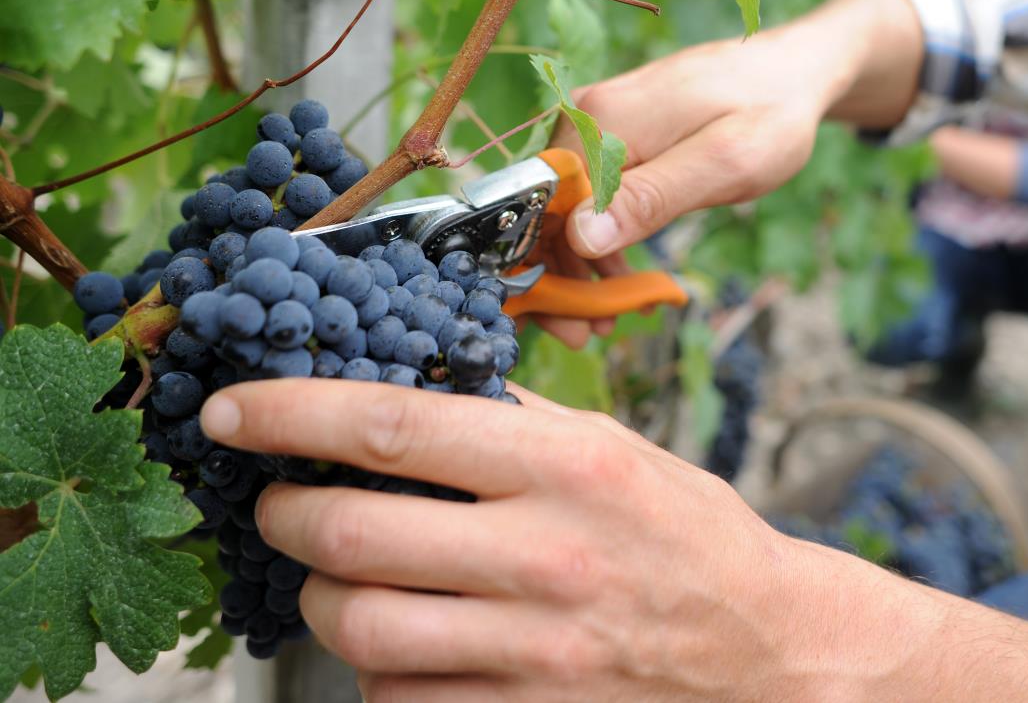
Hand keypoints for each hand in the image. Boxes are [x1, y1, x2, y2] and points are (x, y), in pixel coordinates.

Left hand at [197, 380, 905, 700]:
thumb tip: (408, 382)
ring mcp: (534, 650)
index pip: (397, 427)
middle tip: (277, 499)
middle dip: (285, 512)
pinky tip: (399, 634)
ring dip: (320, 594)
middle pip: (355, 534)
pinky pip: (398, 696)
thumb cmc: (689, 535)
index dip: (294, 413)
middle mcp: (548, 556)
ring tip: (334, 571)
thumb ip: (516, 418)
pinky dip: (374, 664)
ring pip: (361, 626)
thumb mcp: (617, 448)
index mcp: (570, 466)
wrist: (766, 651)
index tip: (236, 410)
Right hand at [540, 0, 925, 346]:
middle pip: (546, 209)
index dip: (546, 270)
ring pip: (566, 206)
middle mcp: (586, 115)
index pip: (543, 206)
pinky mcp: (616, 134)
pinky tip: (621, 275)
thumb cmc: (770, 115)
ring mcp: (598, 123)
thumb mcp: (723, 164)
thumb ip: (652, 197)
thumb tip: (582, 235)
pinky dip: (601, 238)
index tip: (574, 324)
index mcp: (602, 120)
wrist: (794, 71)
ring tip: (609, 317)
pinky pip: (590, 194)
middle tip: (589, 335)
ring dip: (579, 265)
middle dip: (559, 276)